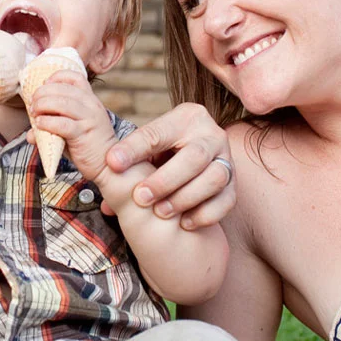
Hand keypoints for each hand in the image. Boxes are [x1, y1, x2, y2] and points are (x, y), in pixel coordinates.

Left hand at [26, 70, 115, 181]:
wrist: (106, 167)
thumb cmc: (87, 147)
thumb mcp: (71, 132)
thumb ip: (52, 127)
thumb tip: (30, 134)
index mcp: (90, 100)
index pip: (75, 77)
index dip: (56, 78)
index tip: (44, 87)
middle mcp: (92, 105)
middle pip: (63, 88)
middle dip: (42, 93)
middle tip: (33, 103)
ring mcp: (89, 119)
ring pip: (62, 102)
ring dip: (43, 105)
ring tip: (34, 113)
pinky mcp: (84, 134)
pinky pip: (62, 124)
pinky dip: (47, 122)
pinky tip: (39, 125)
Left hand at [101, 103, 233, 228]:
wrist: (189, 170)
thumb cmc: (159, 157)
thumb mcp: (144, 151)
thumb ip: (125, 160)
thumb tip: (105, 171)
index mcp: (186, 117)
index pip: (158, 133)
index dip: (133, 149)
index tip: (112, 164)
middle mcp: (211, 134)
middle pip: (194, 157)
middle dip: (165, 180)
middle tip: (140, 198)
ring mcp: (226, 160)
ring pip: (214, 178)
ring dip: (185, 198)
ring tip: (161, 212)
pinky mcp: (235, 185)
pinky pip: (227, 201)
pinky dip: (205, 214)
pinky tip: (184, 222)